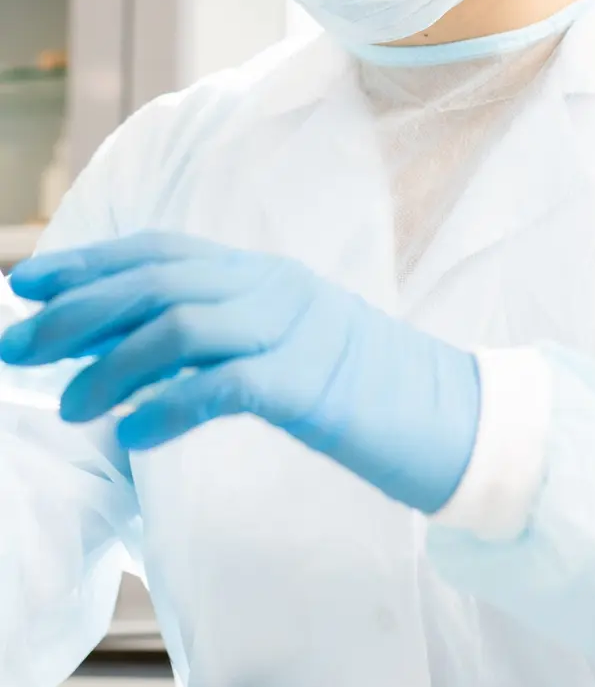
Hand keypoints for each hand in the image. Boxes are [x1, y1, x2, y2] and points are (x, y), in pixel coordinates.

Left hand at [3, 233, 479, 514]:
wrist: (458, 420)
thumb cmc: (368, 395)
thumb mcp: (290, 348)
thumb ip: (226, 338)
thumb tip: (139, 354)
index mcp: (265, 275)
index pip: (161, 252)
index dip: (89, 264)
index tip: (26, 284)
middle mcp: (275, 289)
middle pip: (156, 282)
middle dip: (76, 311)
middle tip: (18, 346)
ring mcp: (296, 333)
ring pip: (179, 327)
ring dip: (110, 365)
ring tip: (69, 406)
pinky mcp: (312, 387)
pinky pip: (222, 387)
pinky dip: (168, 407)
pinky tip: (132, 435)